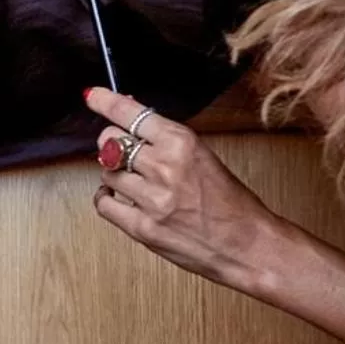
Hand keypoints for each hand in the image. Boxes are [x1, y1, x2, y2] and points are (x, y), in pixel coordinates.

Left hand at [85, 86, 290, 291]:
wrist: (251, 247)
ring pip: (106, 172)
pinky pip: (103, 203)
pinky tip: (122, 198)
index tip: (92, 96)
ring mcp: (152, 199)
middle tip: (124, 153)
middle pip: (109, 141)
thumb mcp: (202, 157)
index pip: (129, 113)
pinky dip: (107, 199)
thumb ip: (164, 140)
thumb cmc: (231, 203)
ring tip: (137, 183)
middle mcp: (165, 167)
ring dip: (116, 175)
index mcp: (182, 143)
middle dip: (112, 144)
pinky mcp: (144, 228)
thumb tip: (128, 118)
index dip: (105, 102)